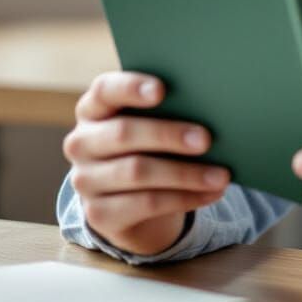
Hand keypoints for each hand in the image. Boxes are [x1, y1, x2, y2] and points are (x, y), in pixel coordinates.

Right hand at [62, 71, 230, 256]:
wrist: (130, 200)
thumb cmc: (149, 144)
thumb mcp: (151, 123)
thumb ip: (168, 109)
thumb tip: (212, 105)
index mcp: (94, 108)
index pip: (104, 90)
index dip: (131, 87)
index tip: (162, 90)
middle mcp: (82, 142)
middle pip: (123, 133)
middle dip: (168, 135)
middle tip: (207, 139)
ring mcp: (85, 181)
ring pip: (138, 172)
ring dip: (185, 174)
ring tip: (220, 175)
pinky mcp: (98, 214)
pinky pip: (147, 205)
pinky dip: (185, 198)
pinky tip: (212, 193)